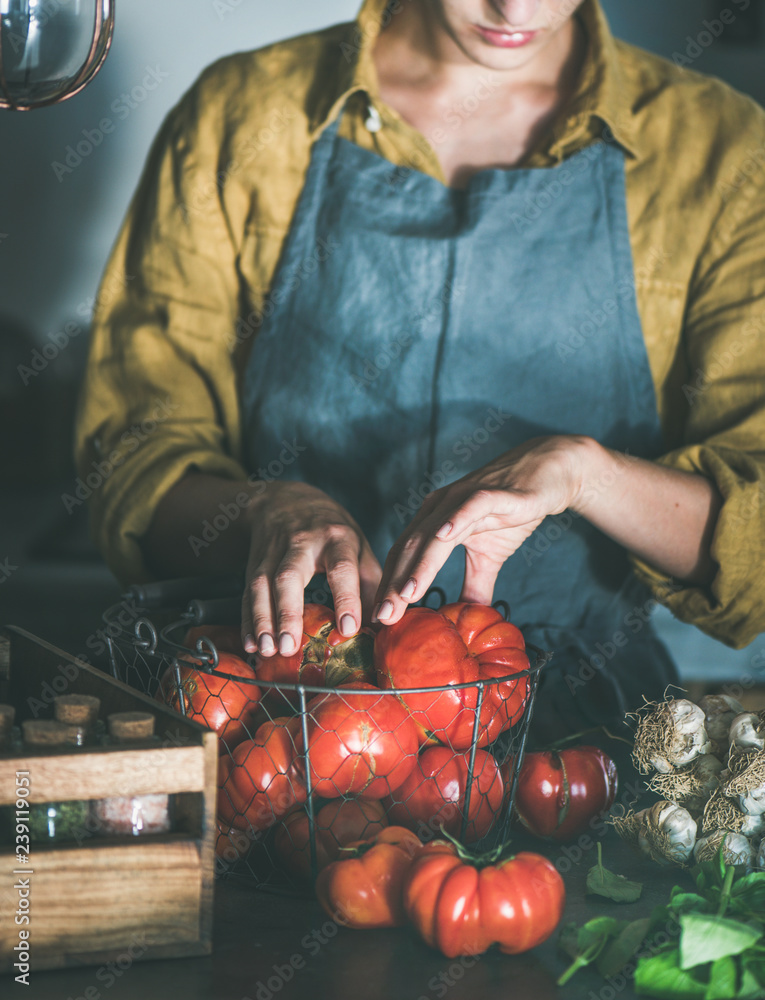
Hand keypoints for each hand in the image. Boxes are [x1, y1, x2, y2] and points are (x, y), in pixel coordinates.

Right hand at [241, 481, 381, 656]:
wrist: (286, 501)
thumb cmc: (332, 531)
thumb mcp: (358, 546)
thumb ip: (371, 585)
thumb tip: (381, 627)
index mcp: (337, 538)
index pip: (341, 568)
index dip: (346, 598)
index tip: (348, 628)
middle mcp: (302, 543)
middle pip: (290, 576)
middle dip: (288, 611)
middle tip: (289, 647)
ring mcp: (273, 552)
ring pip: (262, 584)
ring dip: (262, 619)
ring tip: (267, 650)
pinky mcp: (254, 563)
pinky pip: (247, 592)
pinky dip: (247, 620)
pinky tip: (250, 644)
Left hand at [373, 436, 590, 624]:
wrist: (547, 474)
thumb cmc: (512, 512)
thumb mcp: (490, 556)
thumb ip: (474, 585)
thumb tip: (467, 618)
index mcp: (433, 521)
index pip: (404, 558)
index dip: (389, 587)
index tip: (379, 620)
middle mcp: (440, 507)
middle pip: (410, 549)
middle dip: (394, 584)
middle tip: (382, 618)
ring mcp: (463, 498)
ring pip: (434, 533)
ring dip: (419, 564)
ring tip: (406, 594)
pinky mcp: (492, 493)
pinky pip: (470, 507)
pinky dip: (456, 521)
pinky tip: (443, 537)